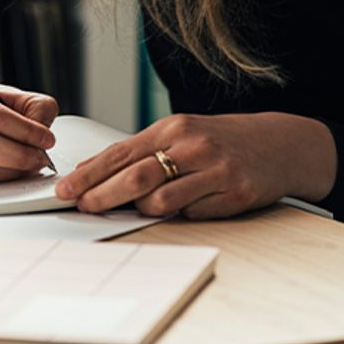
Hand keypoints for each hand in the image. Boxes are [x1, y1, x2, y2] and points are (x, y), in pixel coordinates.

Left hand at [53, 112, 336, 219]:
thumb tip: (92, 170)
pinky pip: (193, 214)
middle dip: (102, 195)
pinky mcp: (235, 194)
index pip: (122, 152)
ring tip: (139, 207)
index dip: (89, 173)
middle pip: (136, 176)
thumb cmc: (222, 140)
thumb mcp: (181, 134)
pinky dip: (181, 215)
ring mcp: (216, 170)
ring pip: (161, 201)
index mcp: (175, 127)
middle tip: (81, 207)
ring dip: (142, 210)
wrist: (279, 144)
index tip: (65, 189)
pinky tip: (186, 207)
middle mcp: (194, 145)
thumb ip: (142, 151)